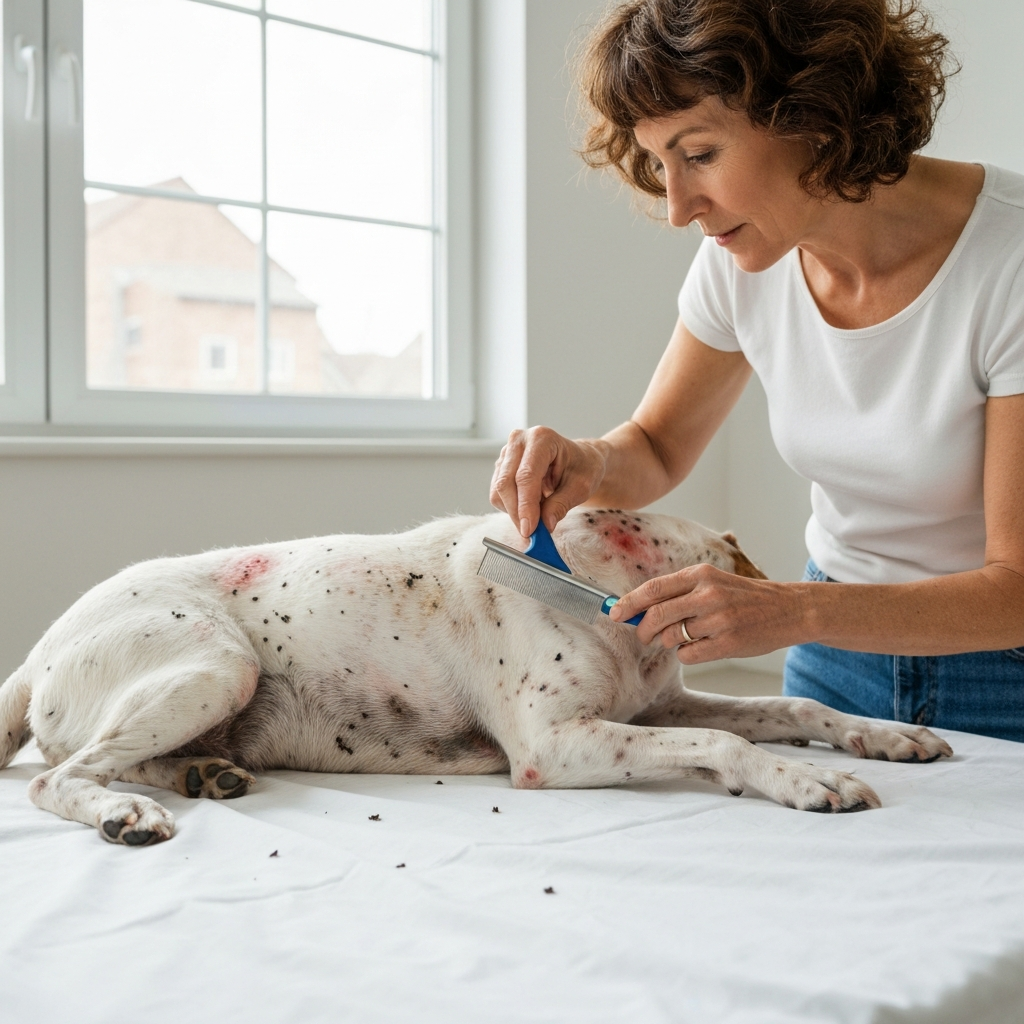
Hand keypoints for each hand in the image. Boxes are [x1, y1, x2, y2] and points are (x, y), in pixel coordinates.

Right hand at [490, 427, 607, 537]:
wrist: (579, 460)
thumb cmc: (583, 468)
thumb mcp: (581, 487)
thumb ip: (561, 505)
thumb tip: (545, 525)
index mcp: (542, 438)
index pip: (526, 476)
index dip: (525, 505)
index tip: (529, 530)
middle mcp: (519, 441)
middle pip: (506, 483)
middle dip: (517, 513)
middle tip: (531, 533)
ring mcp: (506, 453)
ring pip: (498, 491)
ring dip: (515, 511)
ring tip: (539, 514)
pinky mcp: (501, 467)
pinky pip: (498, 495)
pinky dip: (512, 507)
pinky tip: (531, 506)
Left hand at [608, 564, 804, 663]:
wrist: (788, 609)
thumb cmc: (744, 597)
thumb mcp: (712, 582)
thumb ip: (679, 592)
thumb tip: (638, 608)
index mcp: (700, 574)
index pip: (653, 589)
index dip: (629, 603)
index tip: (615, 613)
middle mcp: (708, 594)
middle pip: (656, 615)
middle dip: (642, 629)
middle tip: (642, 636)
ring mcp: (719, 619)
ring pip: (672, 637)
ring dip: (669, 642)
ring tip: (684, 637)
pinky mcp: (728, 643)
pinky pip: (689, 655)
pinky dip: (688, 654)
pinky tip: (702, 647)